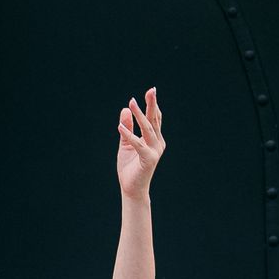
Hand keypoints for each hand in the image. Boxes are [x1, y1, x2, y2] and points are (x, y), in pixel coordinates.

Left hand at [116, 87, 164, 201]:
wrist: (131, 188)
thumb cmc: (130, 167)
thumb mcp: (126, 143)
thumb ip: (127, 128)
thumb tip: (125, 109)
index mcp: (154, 139)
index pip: (154, 119)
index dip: (152, 105)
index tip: (150, 91)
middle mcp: (157, 143)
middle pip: (154, 121)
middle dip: (152, 105)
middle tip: (151, 90)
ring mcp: (154, 151)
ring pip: (147, 130)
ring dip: (139, 116)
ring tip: (132, 102)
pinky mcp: (148, 159)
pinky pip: (138, 144)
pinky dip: (129, 135)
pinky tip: (120, 127)